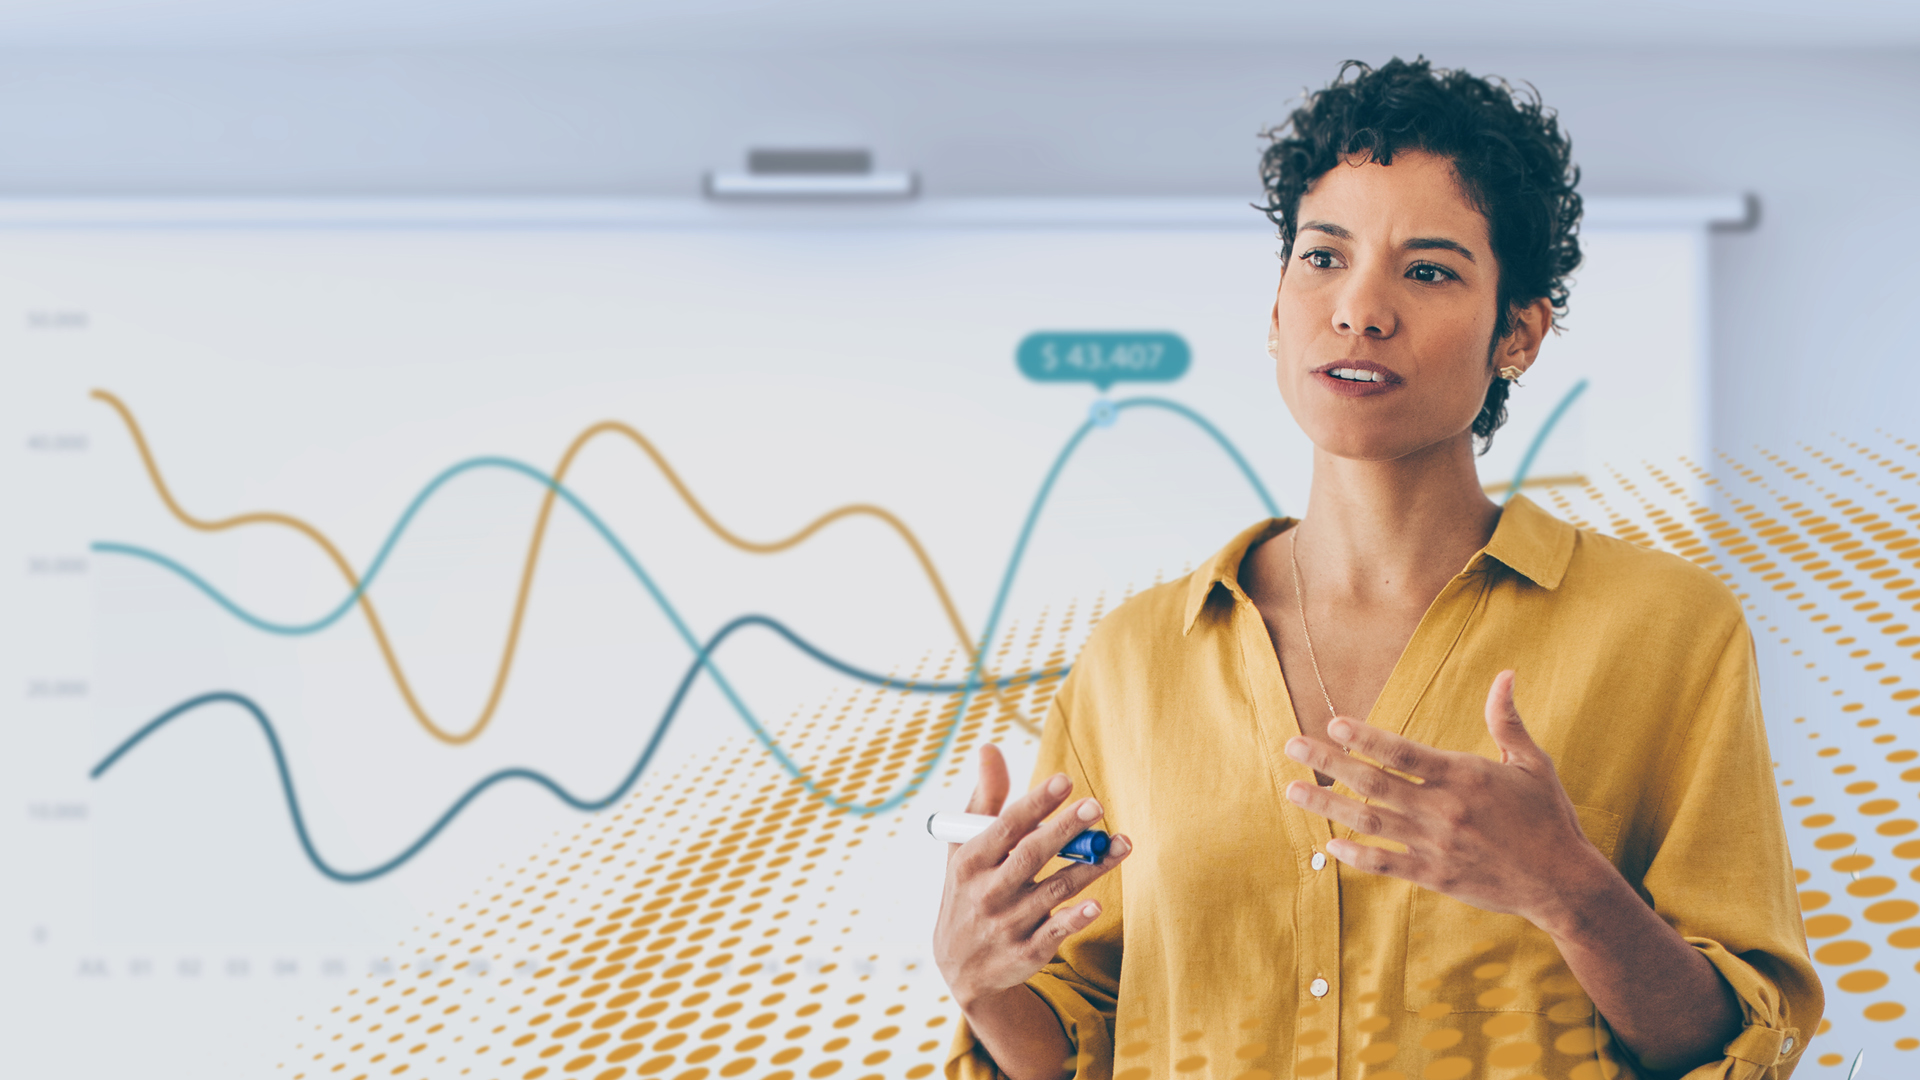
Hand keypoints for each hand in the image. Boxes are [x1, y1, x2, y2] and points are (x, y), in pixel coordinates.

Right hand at [933, 744, 1131, 1009]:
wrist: (961, 967)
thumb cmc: (969, 889)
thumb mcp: (965, 848)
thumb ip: (985, 799)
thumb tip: (990, 747)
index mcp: (970, 861)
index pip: (1006, 827)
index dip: (1036, 803)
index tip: (1064, 780)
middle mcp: (987, 893)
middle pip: (1030, 856)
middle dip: (1063, 830)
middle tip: (1096, 805)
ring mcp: (1006, 925)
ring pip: (1053, 891)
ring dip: (1089, 869)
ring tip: (1121, 844)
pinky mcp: (1026, 954)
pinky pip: (1054, 934)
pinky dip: (1074, 919)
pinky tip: (1097, 904)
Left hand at [1281, 670, 1610, 931]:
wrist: (1563, 882)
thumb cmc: (1549, 818)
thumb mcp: (1531, 764)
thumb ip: (1506, 720)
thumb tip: (1505, 674)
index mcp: (1463, 776)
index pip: (1402, 753)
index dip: (1365, 738)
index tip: (1332, 724)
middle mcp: (1443, 810)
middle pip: (1373, 782)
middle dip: (1328, 763)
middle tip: (1291, 747)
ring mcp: (1435, 845)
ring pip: (1369, 822)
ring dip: (1326, 806)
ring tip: (1292, 792)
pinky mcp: (1434, 876)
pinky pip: (1386, 864)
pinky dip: (1356, 855)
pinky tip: (1330, 844)